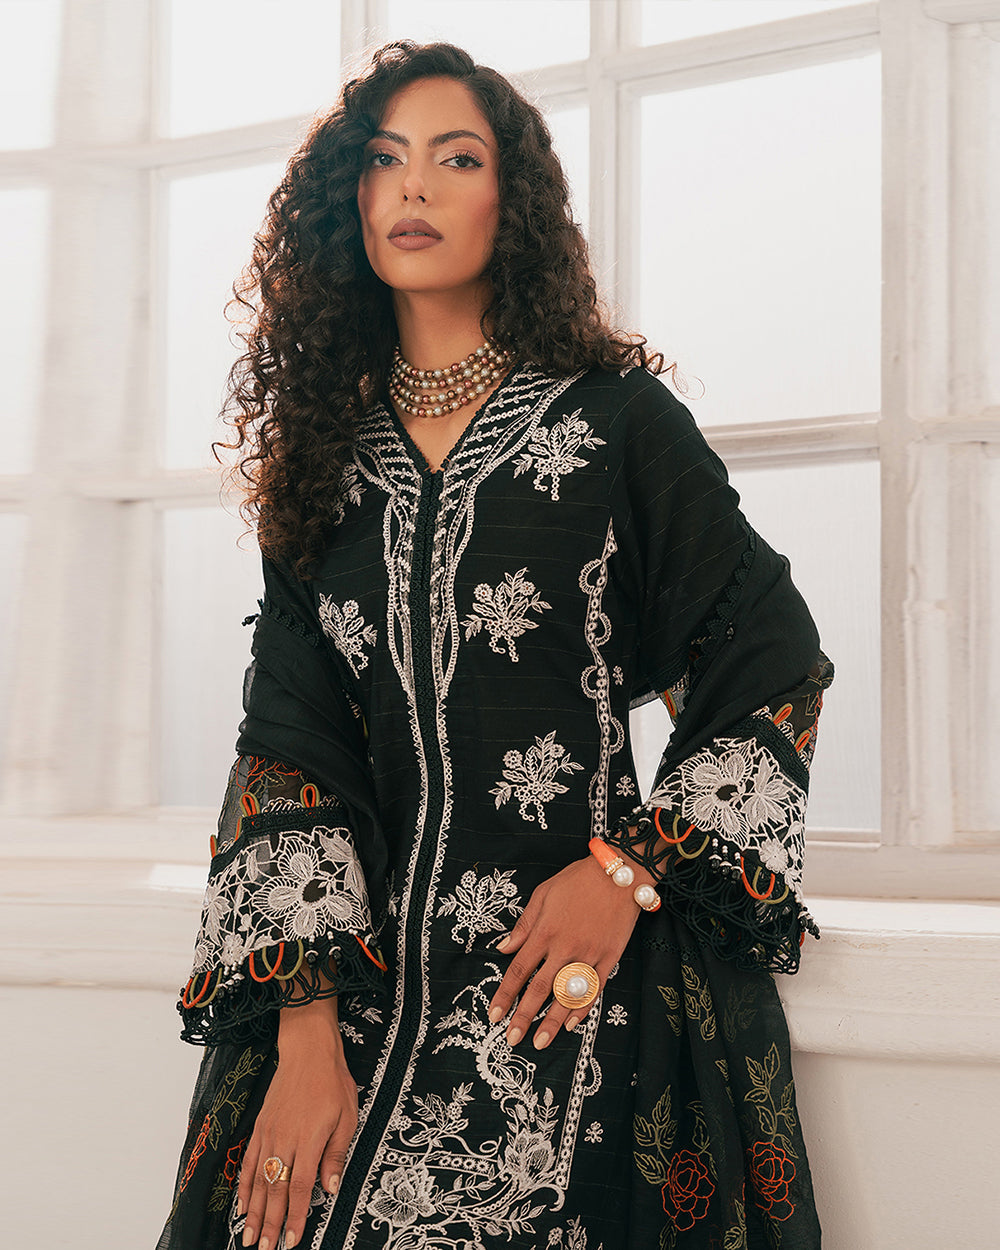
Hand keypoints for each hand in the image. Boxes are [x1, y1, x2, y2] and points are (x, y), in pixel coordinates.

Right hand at [238, 1003, 356, 1249]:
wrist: (308, 1050)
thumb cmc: (332, 1081)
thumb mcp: (347, 1116)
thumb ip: (336, 1154)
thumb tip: (331, 1188)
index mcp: (310, 1140)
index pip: (301, 1188)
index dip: (296, 1217)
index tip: (292, 1241)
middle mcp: (285, 1140)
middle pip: (276, 1190)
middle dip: (271, 1223)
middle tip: (265, 1249)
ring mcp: (269, 1133)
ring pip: (259, 1180)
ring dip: (254, 1211)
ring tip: (249, 1236)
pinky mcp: (261, 1126)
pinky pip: (249, 1161)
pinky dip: (245, 1184)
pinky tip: (243, 1203)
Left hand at [486, 855, 649, 1048]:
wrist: (619, 873)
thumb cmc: (578, 879)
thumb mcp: (543, 894)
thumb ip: (524, 924)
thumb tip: (504, 948)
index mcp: (544, 931)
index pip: (519, 970)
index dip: (505, 995)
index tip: (494, 1015)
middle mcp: (564, 947)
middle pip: (539, 990)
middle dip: (523, 1017)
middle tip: (512, 1039)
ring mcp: (588, 955)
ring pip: (566, 995)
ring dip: (551, 1021)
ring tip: (540, 1042)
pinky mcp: (609, 958)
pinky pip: (594, 989)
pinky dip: (582, 1008)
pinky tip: (571, 1023)